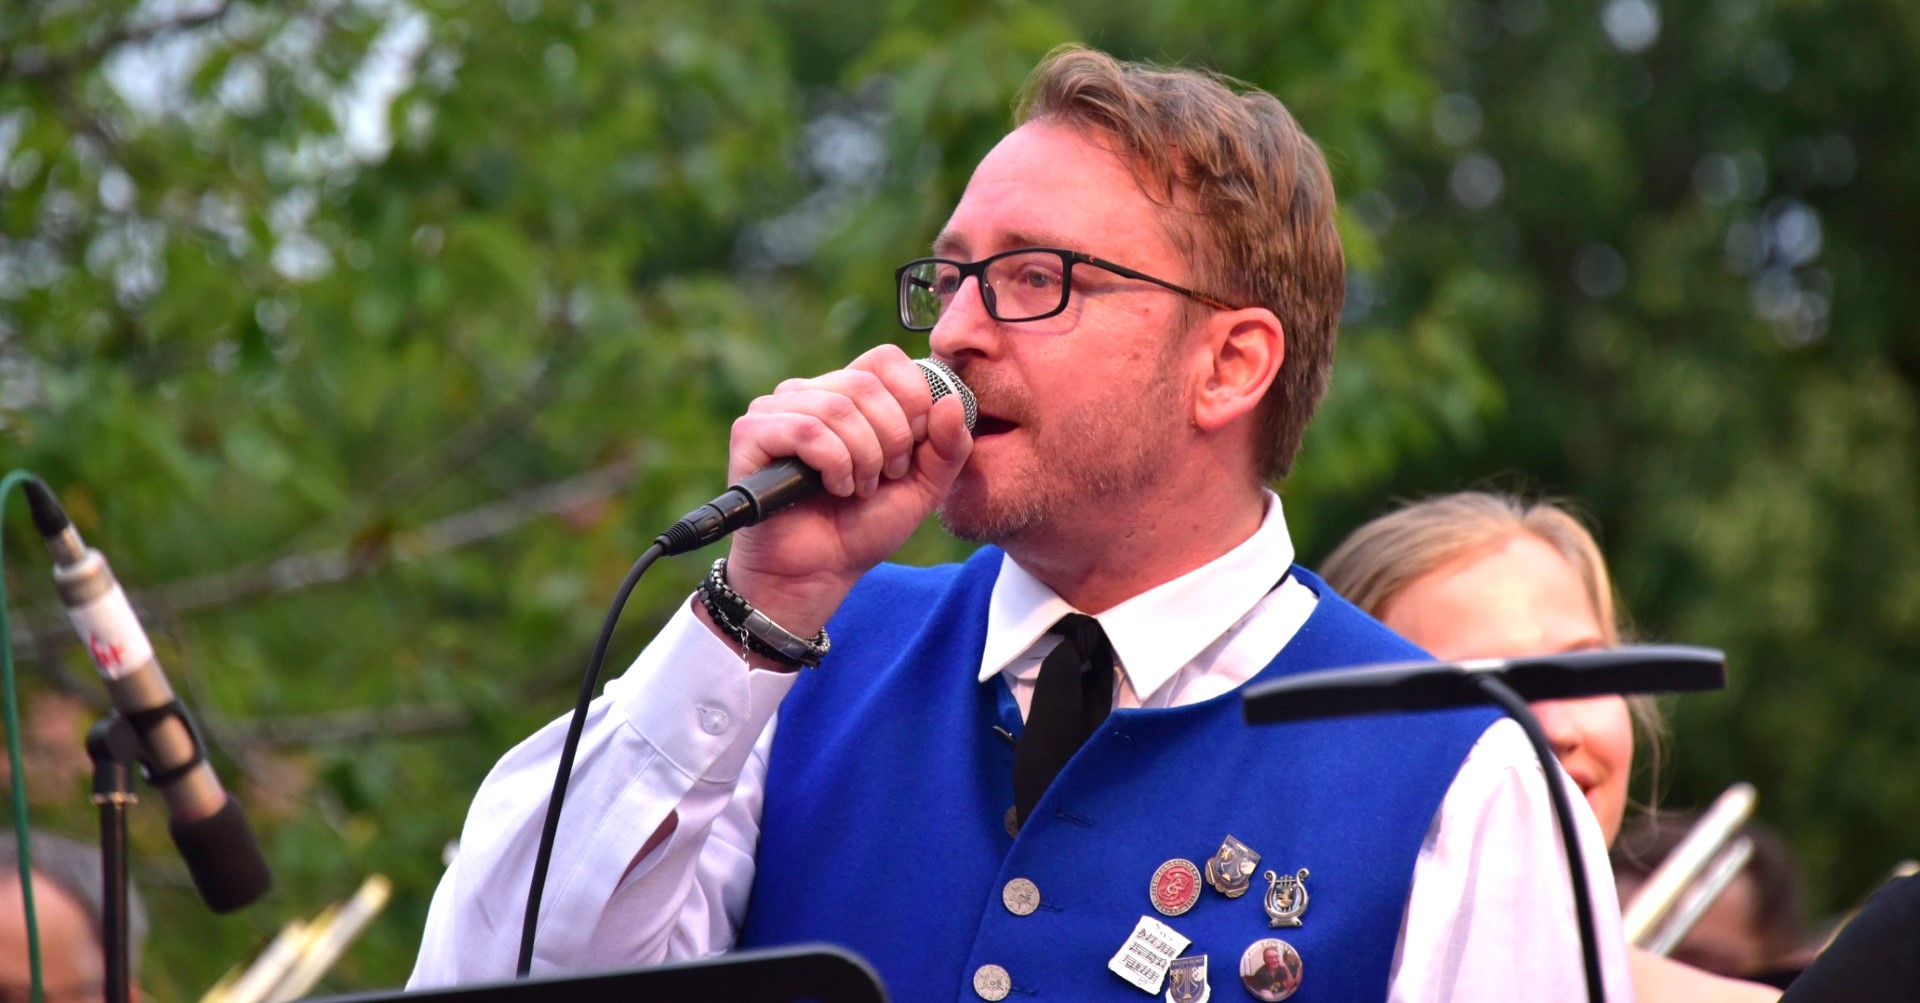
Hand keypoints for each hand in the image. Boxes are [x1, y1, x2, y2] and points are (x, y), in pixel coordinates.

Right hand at [717, 345, 972, 638]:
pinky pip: (807, 431)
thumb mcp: (923, 487)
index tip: (914, 444)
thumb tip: (952, 403)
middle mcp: (809, 392)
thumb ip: (948, 447)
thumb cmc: (862, 527)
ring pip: (839, 409)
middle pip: (867, 383)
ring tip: (858, 489)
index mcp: (847, 393)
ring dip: (863, 458)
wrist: (817, 573)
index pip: (885, 358)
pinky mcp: (751, 434)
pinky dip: (834, 465)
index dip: (911, 397)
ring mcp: (776, 410)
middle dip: (892, 438)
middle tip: (885, 477)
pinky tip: (833, 489)